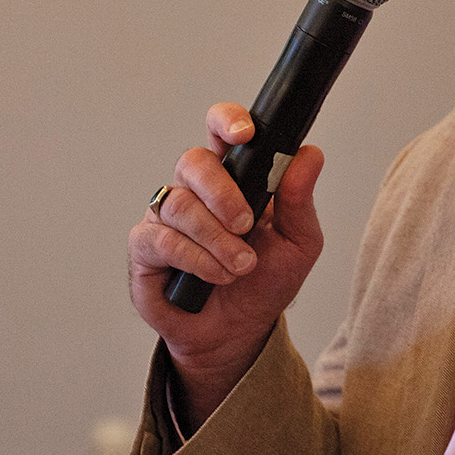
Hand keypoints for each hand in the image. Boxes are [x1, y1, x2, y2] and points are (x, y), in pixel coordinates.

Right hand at [128, 102, 324, 429]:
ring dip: (215, 238)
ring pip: (179, 204)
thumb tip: (310, 155)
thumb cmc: (264, 282)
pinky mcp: (145, 247)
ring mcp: (165, 216)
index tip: (244, 134)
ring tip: (240, 265)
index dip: (227, 121)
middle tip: (245, 224)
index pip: (220, 132)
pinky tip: (214, 275)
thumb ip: (300, 199)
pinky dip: (194, 258)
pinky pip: (160, 238)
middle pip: (193, 161)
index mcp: (233, 176)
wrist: (237, 333)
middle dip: (222, 192)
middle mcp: (194, 190)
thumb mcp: (298, 244)